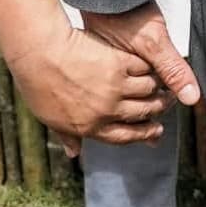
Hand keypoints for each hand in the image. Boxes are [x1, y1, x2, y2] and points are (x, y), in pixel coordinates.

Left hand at [14, 7, 176, 145]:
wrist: (39, 54)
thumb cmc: (38, 84)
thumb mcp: (50, 118)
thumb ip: (68, 135)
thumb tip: (74, 152)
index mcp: (90, 127)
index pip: (126, 136)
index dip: (145, 134)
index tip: (156, 130)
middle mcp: (106, 110)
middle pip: (143, 112)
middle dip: (158, 108)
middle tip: (167, 102)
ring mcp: (114, 88)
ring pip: (149, 89)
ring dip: (157, 85)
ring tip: (162, 81)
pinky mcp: (118, 65)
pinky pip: (143, 68)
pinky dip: (148, 66)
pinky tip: (148, 62)